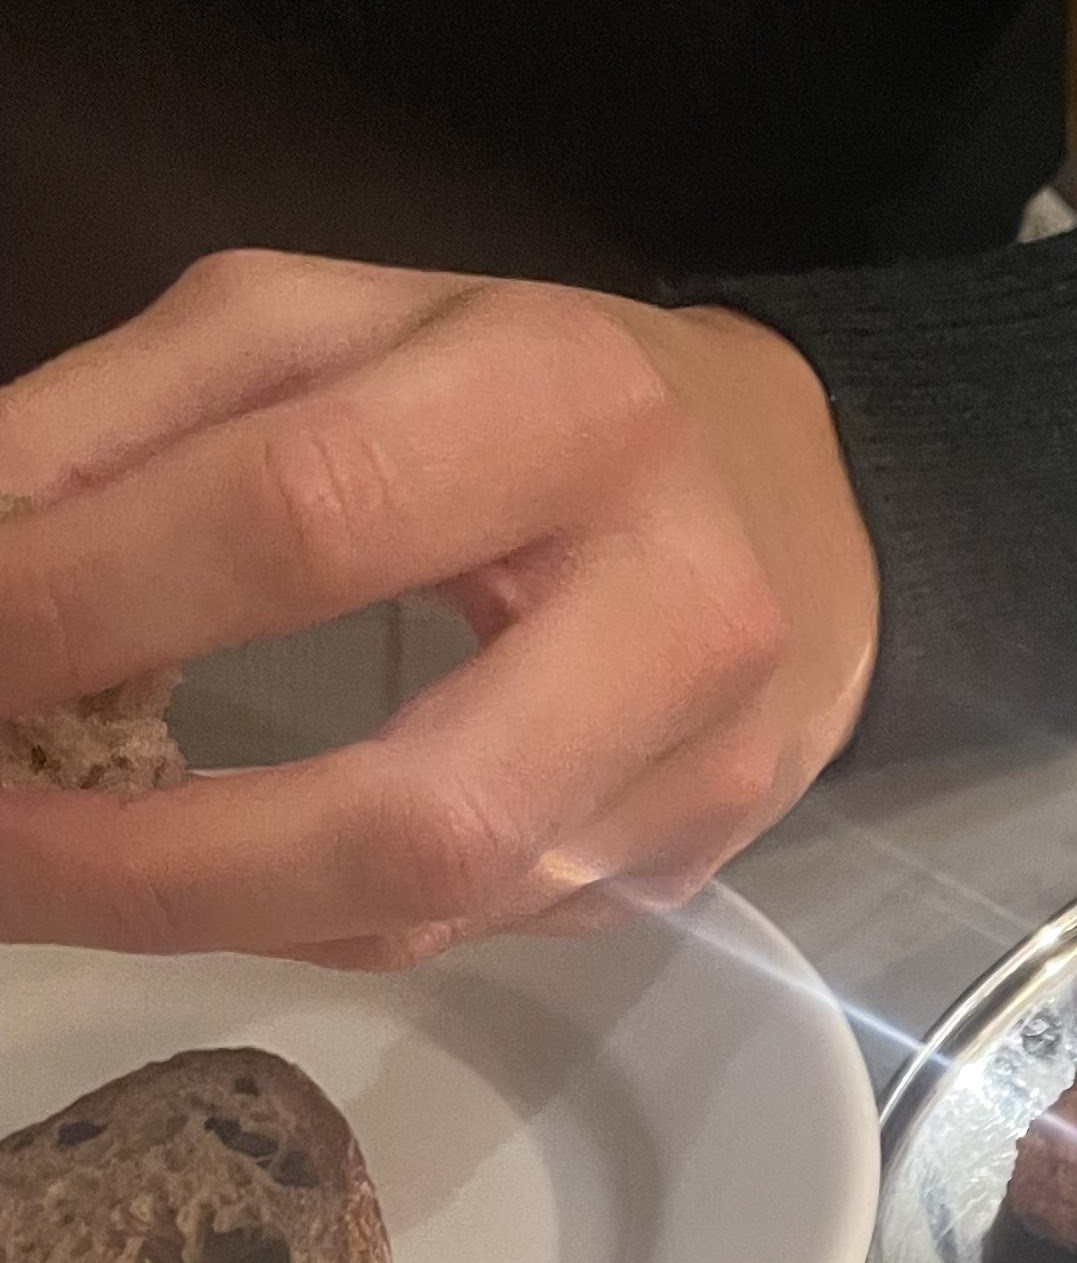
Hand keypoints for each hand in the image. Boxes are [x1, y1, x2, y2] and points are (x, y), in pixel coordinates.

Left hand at [0, 252, 879, 966]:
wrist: (812, 495)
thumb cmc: (538, 392)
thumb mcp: (328, 327)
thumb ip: (132, 419)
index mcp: (562, 407)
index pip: (299, 516)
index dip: (91, 601)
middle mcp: (673, 611)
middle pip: (407, 809)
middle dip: (148, 858)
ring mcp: (698, 775)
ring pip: (427, 912)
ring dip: (194, 914)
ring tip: (39, 872)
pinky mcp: (687, 873)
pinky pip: (451, 934)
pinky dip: (287, 915)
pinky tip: (192, 872)